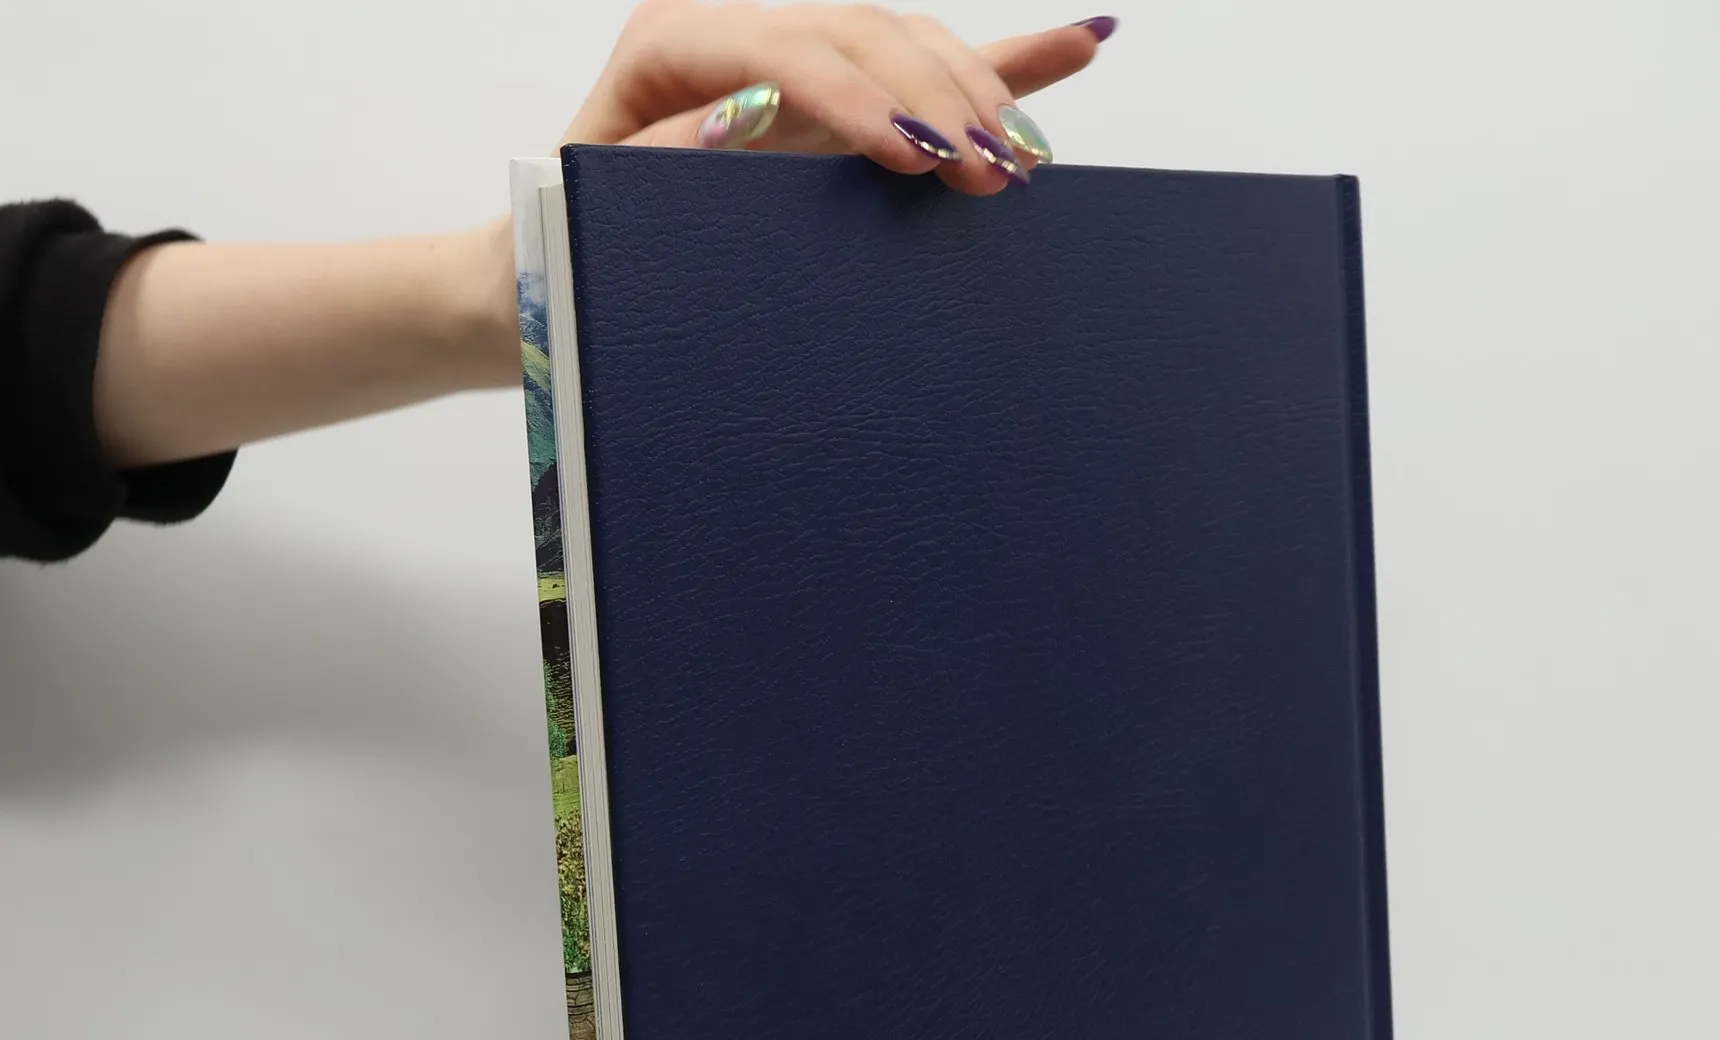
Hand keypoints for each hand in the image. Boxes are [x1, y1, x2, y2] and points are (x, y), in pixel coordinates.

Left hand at [564, 1, 1115, 192]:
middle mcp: (743, 38)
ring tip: (1025, 158)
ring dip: (979, 93)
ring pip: (908, 41)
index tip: (917, 159)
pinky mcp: (842, 102)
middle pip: (863, 33)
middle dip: (936, 101)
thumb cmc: (575, 241)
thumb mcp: (595, 205)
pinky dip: (1012, 62)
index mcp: (675, 45)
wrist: (571, 262)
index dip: (860, 97)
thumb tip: (744, 115)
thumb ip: (664, 158)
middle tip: (991, 175)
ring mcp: (801, 63)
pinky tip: (1084, 41)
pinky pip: (932, 71)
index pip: (787, 49)